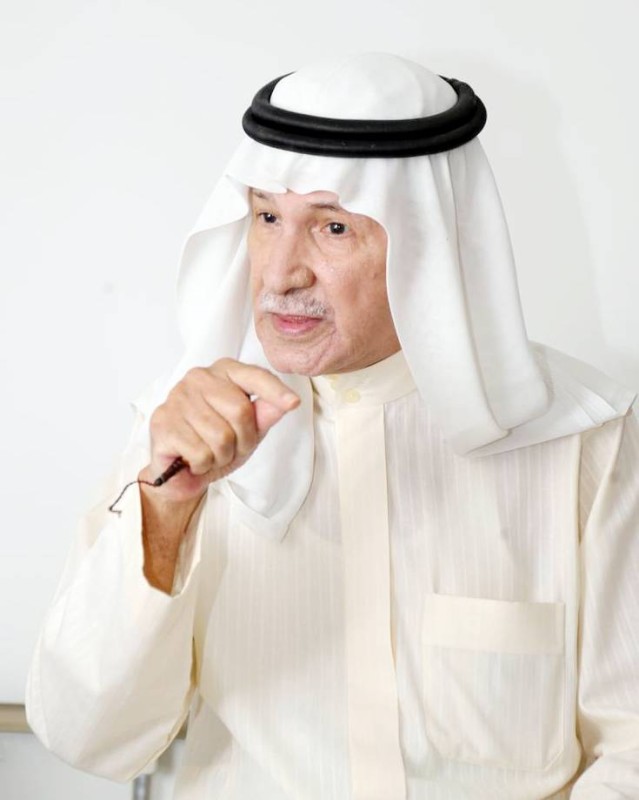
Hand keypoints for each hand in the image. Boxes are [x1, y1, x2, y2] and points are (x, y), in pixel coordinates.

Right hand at [138, 358, 299, 505]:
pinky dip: (203, 465)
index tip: (293, 403)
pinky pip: (200, 452)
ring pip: (220, 436)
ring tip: (210, 454)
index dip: (275, 391)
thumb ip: (265, 414)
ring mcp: (177, 398)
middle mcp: (198, 378)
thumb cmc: (214, 444)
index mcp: (223, 372)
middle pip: (240, 411)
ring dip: (221, 456)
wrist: (179, 472)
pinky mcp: (163, 422)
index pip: (254, 376)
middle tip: (229, 448)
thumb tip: (288, 402)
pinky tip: (193, 459)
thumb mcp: (248, 430)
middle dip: (242, 440)